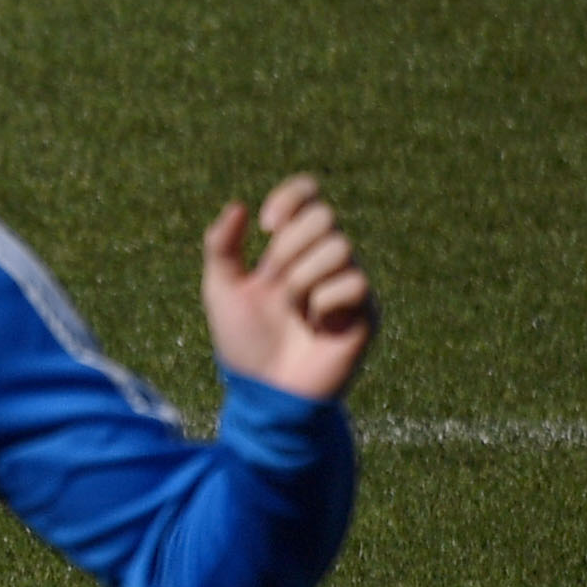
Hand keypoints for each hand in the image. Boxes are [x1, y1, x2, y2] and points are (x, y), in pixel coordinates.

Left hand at [201, 175, 377, 401]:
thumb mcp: (220, 289)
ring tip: (293, 310)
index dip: (292, 197)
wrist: (265, 390)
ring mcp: (347, 284)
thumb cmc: (243, 342)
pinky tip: (315, 326)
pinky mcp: (366, 312)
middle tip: (274, 282)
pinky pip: (353, 284)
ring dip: (302, 279)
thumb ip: (222, 246)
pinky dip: (323, 303)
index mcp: (291, 248)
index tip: (267, 223)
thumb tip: (240, 205)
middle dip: (289, 248)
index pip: (308, 197)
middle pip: (323, 217)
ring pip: (338, 247)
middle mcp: (323, 261)